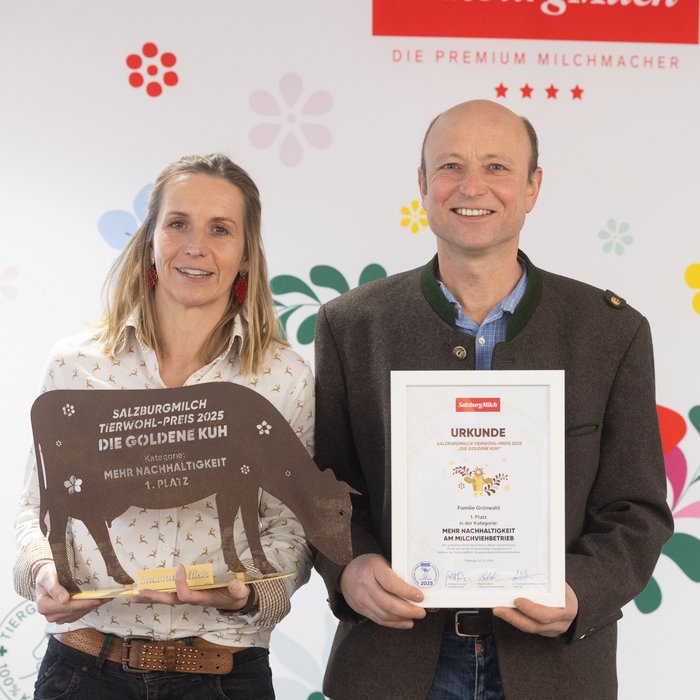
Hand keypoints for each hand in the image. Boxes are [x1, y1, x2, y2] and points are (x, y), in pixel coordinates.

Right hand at [35, 563, 104, 623]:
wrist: (47, 578)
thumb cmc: (47, 574)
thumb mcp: (48, 576)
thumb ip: (54, 587)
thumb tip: (64, 600)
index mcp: (43, 605)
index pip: (65, 606)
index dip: (81, 603)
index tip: (95, 598)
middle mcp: (49, 615)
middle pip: (73, 612)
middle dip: (90, 604)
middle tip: (106, 597)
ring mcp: (57, 617)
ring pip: (77, 614)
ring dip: (91, 607)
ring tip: (106, 598)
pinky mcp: (65, 617)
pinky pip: (78, 615)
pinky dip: (89, 608)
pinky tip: (99, 601)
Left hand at [131, 565, 252, 610]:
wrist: (234, 601)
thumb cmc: (236, 595)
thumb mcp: (240, 593)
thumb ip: (238, 589)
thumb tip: (233, 583)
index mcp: (203, 599)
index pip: (187, 595)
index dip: (181, 584)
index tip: (180, 567)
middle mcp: (192, 599)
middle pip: (170, 600)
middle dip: (155, 597)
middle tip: (138, 593)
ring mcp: (189, 596)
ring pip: (167, 598)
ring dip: (151, 597)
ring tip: (134, 595)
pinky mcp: (188, 592)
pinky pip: (171, 593)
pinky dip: (158, 591)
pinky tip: (146, 590)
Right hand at [339, 553, 425, 628]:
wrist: (344, 573)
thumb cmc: (368, 566)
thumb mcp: (381, 562)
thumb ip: (395, 574)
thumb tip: (416, 589)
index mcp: (373, 568)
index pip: (390, 583)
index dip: (407, 592)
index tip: (420, 596)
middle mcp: (365, 584)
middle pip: (388, 603)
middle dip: (408, 610)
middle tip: (421, 612)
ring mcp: (361, 599)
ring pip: (384, 614)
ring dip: (402, 618)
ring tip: (414, 616)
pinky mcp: (360, 609)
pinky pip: (379, 619)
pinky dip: (394, 623)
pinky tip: (404, 622)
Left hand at [492, 582, 578, 636]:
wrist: (574, 602)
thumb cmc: (565, 589)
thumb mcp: (561, 584)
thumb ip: (547, 582)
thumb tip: (522, 572)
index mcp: (567, 610)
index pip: (547, 615)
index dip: (531, 610)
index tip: (517, 601)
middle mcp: (561, 623)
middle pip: (535, 625)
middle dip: (514, 617)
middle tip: (499, 608)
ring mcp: (552, 630)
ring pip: (530, 628)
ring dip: (512, 619)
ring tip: (498, 610)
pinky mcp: (544, 631)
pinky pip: (529, 627)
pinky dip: (516, 620)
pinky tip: (506, 612)